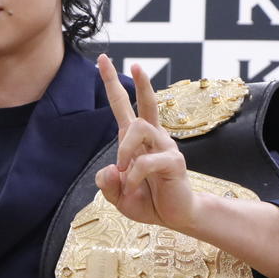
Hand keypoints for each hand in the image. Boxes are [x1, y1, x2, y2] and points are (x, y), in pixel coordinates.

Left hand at [95, 54, 195, 231]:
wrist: (175, 217)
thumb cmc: (148, 201)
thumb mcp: (118, 195)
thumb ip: (107, 183)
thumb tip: (111, 168)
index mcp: (135, 140)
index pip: (123, 105)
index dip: (112, 83)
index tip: (103, 60)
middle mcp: (152, 137)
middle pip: (147, 102)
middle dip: (140, 82)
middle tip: (135, 64)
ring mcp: (165, 146)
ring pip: (139, 128)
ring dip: (124, 150)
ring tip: (123, 171)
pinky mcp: (173, 161)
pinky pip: (146, 161)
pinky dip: (133, 176)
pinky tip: (132, 187)